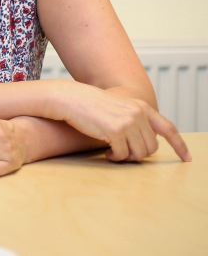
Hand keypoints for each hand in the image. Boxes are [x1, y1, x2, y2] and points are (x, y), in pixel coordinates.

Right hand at [59, 83, 191, 162]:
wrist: (71, 98)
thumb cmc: (91, 105)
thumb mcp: (120, 107)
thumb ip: (136, 119)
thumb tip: (147, 143)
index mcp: (142, 107)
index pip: (168, 128)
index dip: (180, 145)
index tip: (186, 158)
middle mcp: (138, 114)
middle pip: (151, 147)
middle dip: (139, 153)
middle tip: (124, 152)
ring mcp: (128, 123)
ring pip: (139, 154)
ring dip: (127, 157)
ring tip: (114, 151)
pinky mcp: (116, 132)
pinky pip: (123, 155)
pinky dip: (116, 157)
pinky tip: (107, 152)